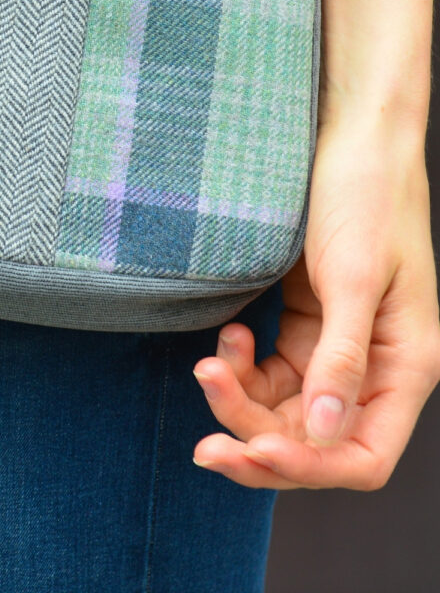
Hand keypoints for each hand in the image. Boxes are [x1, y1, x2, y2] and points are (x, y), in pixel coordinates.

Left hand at [191, 111, 439, 488]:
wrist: (350, 138)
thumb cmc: (365, 196)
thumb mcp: (352, 276)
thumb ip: (341, 357)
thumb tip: (324, 434)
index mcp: (405, 366)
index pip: (363, 455)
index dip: (308, 468)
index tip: (250, 453)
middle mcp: (374, 367)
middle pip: (314, 439)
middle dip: (257, 441)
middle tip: (201, 445)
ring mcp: (338, 346)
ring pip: (285, 407)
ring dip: (242, 400)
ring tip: (207, 364)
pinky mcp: (309, 322)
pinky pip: (271, 369)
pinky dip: (244, 365)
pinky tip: (229, 336)